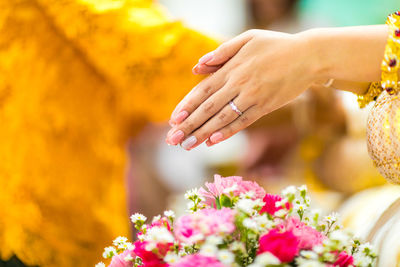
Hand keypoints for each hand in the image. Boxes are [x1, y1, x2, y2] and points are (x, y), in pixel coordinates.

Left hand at [165, 29, 322, 149]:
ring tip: (187, 146)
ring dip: (203, 133)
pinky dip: (227, 132)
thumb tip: (196, 68)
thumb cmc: (276, 45)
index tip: (172, 119)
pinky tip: (213, 142)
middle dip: (188, 125)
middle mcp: (239, 84)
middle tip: (172, 139)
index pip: (203, 90)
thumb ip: (220, 53)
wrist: (309, 56)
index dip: (186, 105)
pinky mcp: (266, 107)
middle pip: (208, 108)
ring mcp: (253, 97)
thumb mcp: (248, 39)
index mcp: (231, 68)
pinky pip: (243, 122)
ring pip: (223, 118)